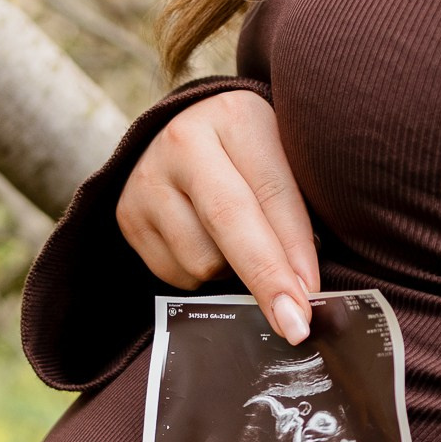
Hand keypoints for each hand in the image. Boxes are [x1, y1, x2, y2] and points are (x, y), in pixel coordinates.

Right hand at [116, 90, 319, 343]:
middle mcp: (183, 141)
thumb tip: (307, 289)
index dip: (295, 250)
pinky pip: (176, 275)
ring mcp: (147, 180)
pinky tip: (205, 245)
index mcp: (235, 117)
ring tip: (235, 244)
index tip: (313, 297)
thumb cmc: (249, 154)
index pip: (272, 192)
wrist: (184, 134)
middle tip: (293, 324)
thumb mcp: (281, 160)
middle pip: (229, 223)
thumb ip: (295, 211)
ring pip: (202, 260)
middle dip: (266, 279)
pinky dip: (201, 276)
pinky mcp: (127, 215)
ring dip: (231, 271)